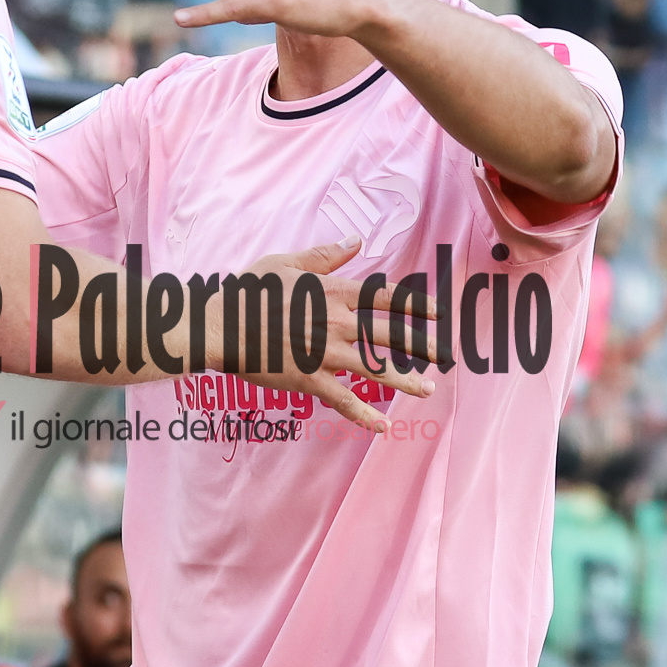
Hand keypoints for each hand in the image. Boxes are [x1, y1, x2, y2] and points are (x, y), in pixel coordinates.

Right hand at [234, 238, 434, 431]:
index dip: (415, 303)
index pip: (384, 297)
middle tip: (446, 354)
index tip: (438, 312)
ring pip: (374, 369)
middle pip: (390, 334)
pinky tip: (384, 425)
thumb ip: (324, 254)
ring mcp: (323, 354)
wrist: (220, 327)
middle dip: (422, 345)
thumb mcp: (286, 263)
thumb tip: (356, 241)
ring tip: (427, 390)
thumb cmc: (249, 292)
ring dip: (404, 381)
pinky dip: (365, 415)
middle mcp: (335, 323)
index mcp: (332, 292)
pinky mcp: (308, 380)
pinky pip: (343, 400)